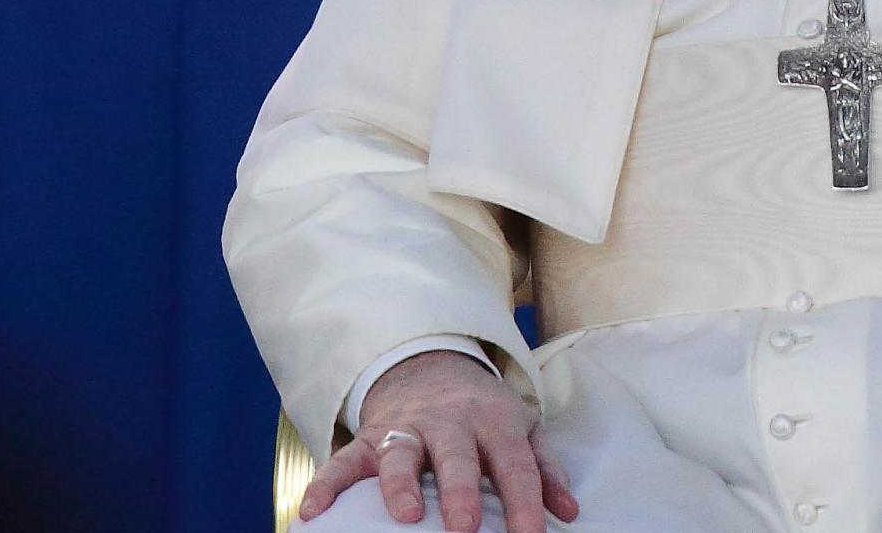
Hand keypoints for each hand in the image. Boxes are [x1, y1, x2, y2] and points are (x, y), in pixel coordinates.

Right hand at [299, 349, 580, 531]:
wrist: (431, 365)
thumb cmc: (483, 412)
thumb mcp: (521, 428)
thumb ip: (545, 468)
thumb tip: (569, 513)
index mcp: (493, 422)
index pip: (513, 463)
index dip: (524, 500)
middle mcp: (449, 423)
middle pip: (455, 455)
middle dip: (459, 491)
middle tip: (464, 527)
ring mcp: (406, 427)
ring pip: (399, 452)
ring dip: (400, 483)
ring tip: (404, 514)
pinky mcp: (369, 436)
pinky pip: (343, 458)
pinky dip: (325, 482)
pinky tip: (312, 511)